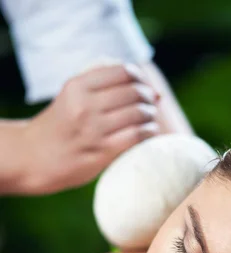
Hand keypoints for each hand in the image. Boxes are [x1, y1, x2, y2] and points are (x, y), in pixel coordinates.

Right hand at [20, 64, 159, 193]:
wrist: (34, 158)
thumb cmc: (61, 126)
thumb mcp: (71, 96)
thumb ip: (100, 86)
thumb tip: (147, 85)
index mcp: (77, 86)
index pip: (122, 72)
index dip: (140, 77)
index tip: (144, 84)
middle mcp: (85, 106)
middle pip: (133, 92)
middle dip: (148, 96)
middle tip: (152, 103)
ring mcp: (94, 130)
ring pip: (138, 113)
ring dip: (151, 114)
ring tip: (151, 117)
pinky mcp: (103, 151)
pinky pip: (137, 136)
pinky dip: (149, 131)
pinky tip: (150, 132)